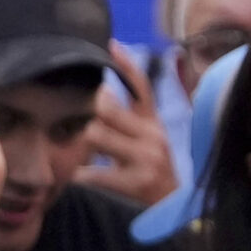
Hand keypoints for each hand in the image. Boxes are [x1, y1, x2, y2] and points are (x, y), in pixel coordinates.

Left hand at [84, 45, 178, 208]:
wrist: (174, 206)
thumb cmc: (152, 170)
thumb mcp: (149, 140)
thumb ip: (128, 119)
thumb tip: (99, 94)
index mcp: (153, 123)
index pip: (140, 87)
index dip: (125, 65)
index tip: (110, 45)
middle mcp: (153, 135)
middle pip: (107, 110)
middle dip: (87, 113)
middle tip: (77, 120)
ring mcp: (146, 157)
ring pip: (96, 137)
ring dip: (80, 146)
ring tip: (75, 152)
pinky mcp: (137, 180)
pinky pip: (94, 173)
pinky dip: (81, 175)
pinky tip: (78, 178)